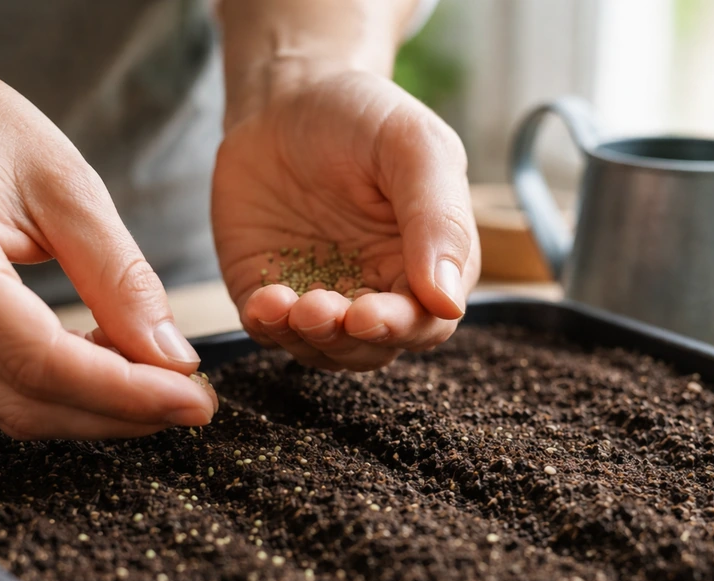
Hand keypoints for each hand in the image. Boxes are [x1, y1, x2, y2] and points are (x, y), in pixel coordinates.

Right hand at [0, 25, 216, 439]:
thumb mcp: (63, 181)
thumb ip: (119, 274)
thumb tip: (170, 357)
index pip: (41, 361)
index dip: (127, 393)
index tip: (193, 398)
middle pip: (26, 401)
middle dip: (122, 414)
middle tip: (194, 402)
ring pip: (11, 408)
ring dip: (97, 410)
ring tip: (162, 384)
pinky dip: (65, 391)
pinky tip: (111, 367)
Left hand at [212, 70, 479, 371]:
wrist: (284, 97)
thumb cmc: (362, 116)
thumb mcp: (414, 147)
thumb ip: (440, 219)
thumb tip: (449, 301)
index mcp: (429, 264)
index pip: (426, 322)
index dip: (400, 327)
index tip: (369, 316)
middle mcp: (379, 289)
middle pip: (373, 347)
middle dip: (347, 339)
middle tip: (320, 309)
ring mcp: (324, 297)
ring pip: (324, 349)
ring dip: (307, 338)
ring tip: (287, 305)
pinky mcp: (271, 294)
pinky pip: (272, 331)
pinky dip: (268, 327)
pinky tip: (264, 302)